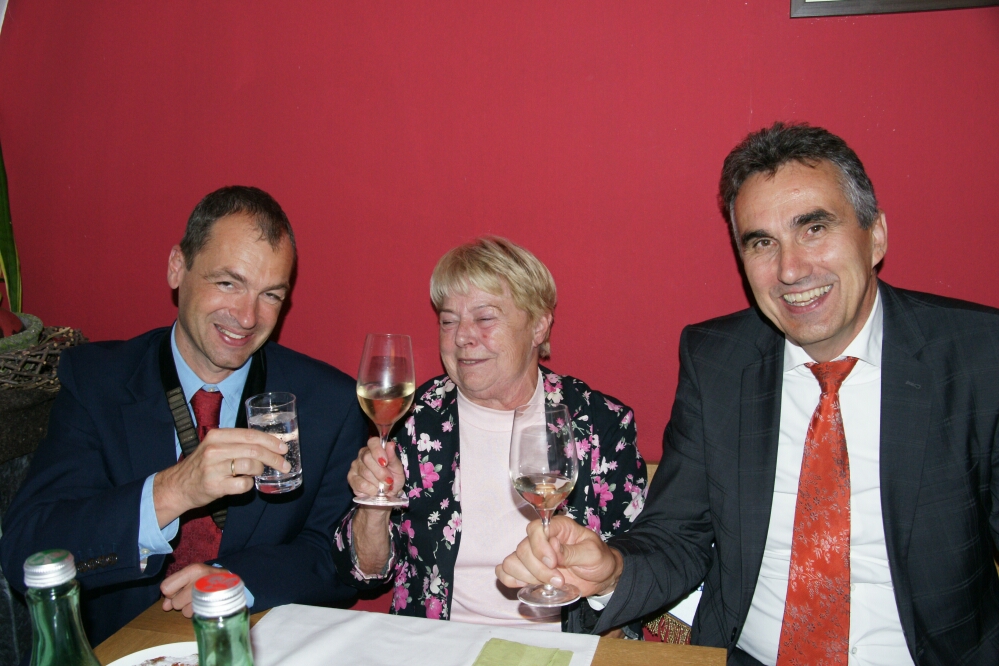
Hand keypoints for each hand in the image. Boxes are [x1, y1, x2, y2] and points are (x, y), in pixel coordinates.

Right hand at [153, 427, 289, 526]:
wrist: (178, 486)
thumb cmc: (203, 465)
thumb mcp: (215, 446)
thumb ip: (237, 442)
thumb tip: (270, 444)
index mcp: (217, 435)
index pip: (250, 435)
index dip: (270, 441)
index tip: (283, 447)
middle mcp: (214, 449)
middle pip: (254, 450)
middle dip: (274, 457)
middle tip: (284, 465)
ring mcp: (213, 468)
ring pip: (250, 465)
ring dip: (260, 470)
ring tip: (259, 472)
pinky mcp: (215, 486)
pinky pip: (243, 484)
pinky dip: (249, 485)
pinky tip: (245, 484)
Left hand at [161, 563, 223, 617]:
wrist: (234, 583)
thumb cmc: (209, 578)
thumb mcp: (193, 576)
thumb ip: (175, 588)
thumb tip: (165, 606)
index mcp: (193, 570)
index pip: (166, 587)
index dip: (171, 591)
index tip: (180, 589)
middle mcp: (199, 581)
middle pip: (175, 602)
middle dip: (181, 602)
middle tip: (192, 595)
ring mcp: (206, 595)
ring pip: (184, 611)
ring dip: (190, 608)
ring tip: (200, 599)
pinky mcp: (212, 607)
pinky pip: (194, 616)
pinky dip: (197, 612)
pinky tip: (204, 605)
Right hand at [347, 437, 404, 573]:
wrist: (384, 500)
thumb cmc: (392, 482)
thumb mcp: (398, 471)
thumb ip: (393, 458)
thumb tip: (391, 444)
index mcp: (376, 449)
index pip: (373, 442)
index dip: (378, 451)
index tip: (385, 462)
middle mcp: (363, 455)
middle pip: (367, 458)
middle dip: (380, 472)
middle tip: (388, 482)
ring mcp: (355, 466)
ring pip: (364, 472)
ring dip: (377, 483)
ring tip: (383, 488)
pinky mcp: (351, 478)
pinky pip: (359, 483)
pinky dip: (370, 489)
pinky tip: (375, 492)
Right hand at [495, 515, 623, 597]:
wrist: (602, 577)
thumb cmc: (599, 560)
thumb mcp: (592, 554)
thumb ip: (572, 551)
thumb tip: (552, 547)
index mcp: (558, 527)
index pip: (535, 529)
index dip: (539, 546)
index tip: (553, 563)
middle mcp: (541, 539)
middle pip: (522, 549)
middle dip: (539, 569)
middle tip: (560, 580)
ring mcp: (532, 556)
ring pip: (512, 562)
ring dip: (528, 577)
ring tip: (549, 584)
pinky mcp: (528, 572)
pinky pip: (506, 573)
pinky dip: (512, 580)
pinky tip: (529, 585)